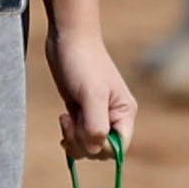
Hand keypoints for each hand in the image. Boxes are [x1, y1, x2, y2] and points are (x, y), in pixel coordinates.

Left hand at [48, 24, 137, 155]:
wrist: (68, 37)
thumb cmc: (83, 63)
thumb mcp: (91, 95)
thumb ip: (96, 125)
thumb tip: (95, 148)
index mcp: (125, 113)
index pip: (119, 148)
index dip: (101, 148)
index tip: (86, 131)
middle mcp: (114, 116)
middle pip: (102, 150)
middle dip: (83, 143)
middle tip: (71, 122)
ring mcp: (97, 114)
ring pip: (88, 144)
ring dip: (73, 138)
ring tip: (65, 118)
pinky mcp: (82, 110)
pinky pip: (78, 135)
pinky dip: (69, 133)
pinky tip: (63, 118)